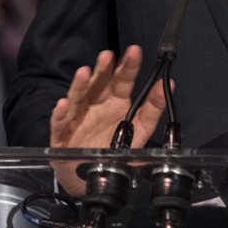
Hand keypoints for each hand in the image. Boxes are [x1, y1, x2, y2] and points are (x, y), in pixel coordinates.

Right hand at [49, 45, 165, 149]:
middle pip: (98, 84)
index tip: (134, 51)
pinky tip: (63, 104)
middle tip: (108, 55)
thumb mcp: (139, 129)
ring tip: (84, 73)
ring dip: (80, 85)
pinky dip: (60, 114)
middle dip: (103, 69)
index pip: (123, 80)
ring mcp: (78, 118)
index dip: (128, 66)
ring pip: (78, 98)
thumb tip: (168, 84)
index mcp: (116, 102)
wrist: (91, 176)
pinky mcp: (62, 135)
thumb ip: (153, 108)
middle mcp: (96, 105)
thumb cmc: (114, 148)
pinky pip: (60, 123)